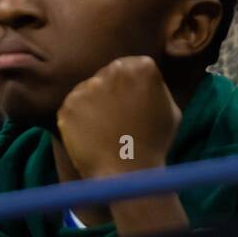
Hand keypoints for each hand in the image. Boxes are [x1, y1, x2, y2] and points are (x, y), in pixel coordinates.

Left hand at [57, 56, 180, 179]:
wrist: (127, 171)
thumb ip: (154, 86)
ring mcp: (86, 87)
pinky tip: (91, 132)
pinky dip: (79, 117)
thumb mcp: (170, 108)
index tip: (133, 101)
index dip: (132, 85)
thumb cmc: (154, 142)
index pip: (132, 64)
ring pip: (89, 88)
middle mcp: (112, 71)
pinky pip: (73, 106)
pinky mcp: (68, 104)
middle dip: (111, 89)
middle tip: (117, 114)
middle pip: (108, 73)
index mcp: (142, 67)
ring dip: (94, 102)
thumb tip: (141, 77)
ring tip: (105, 127)